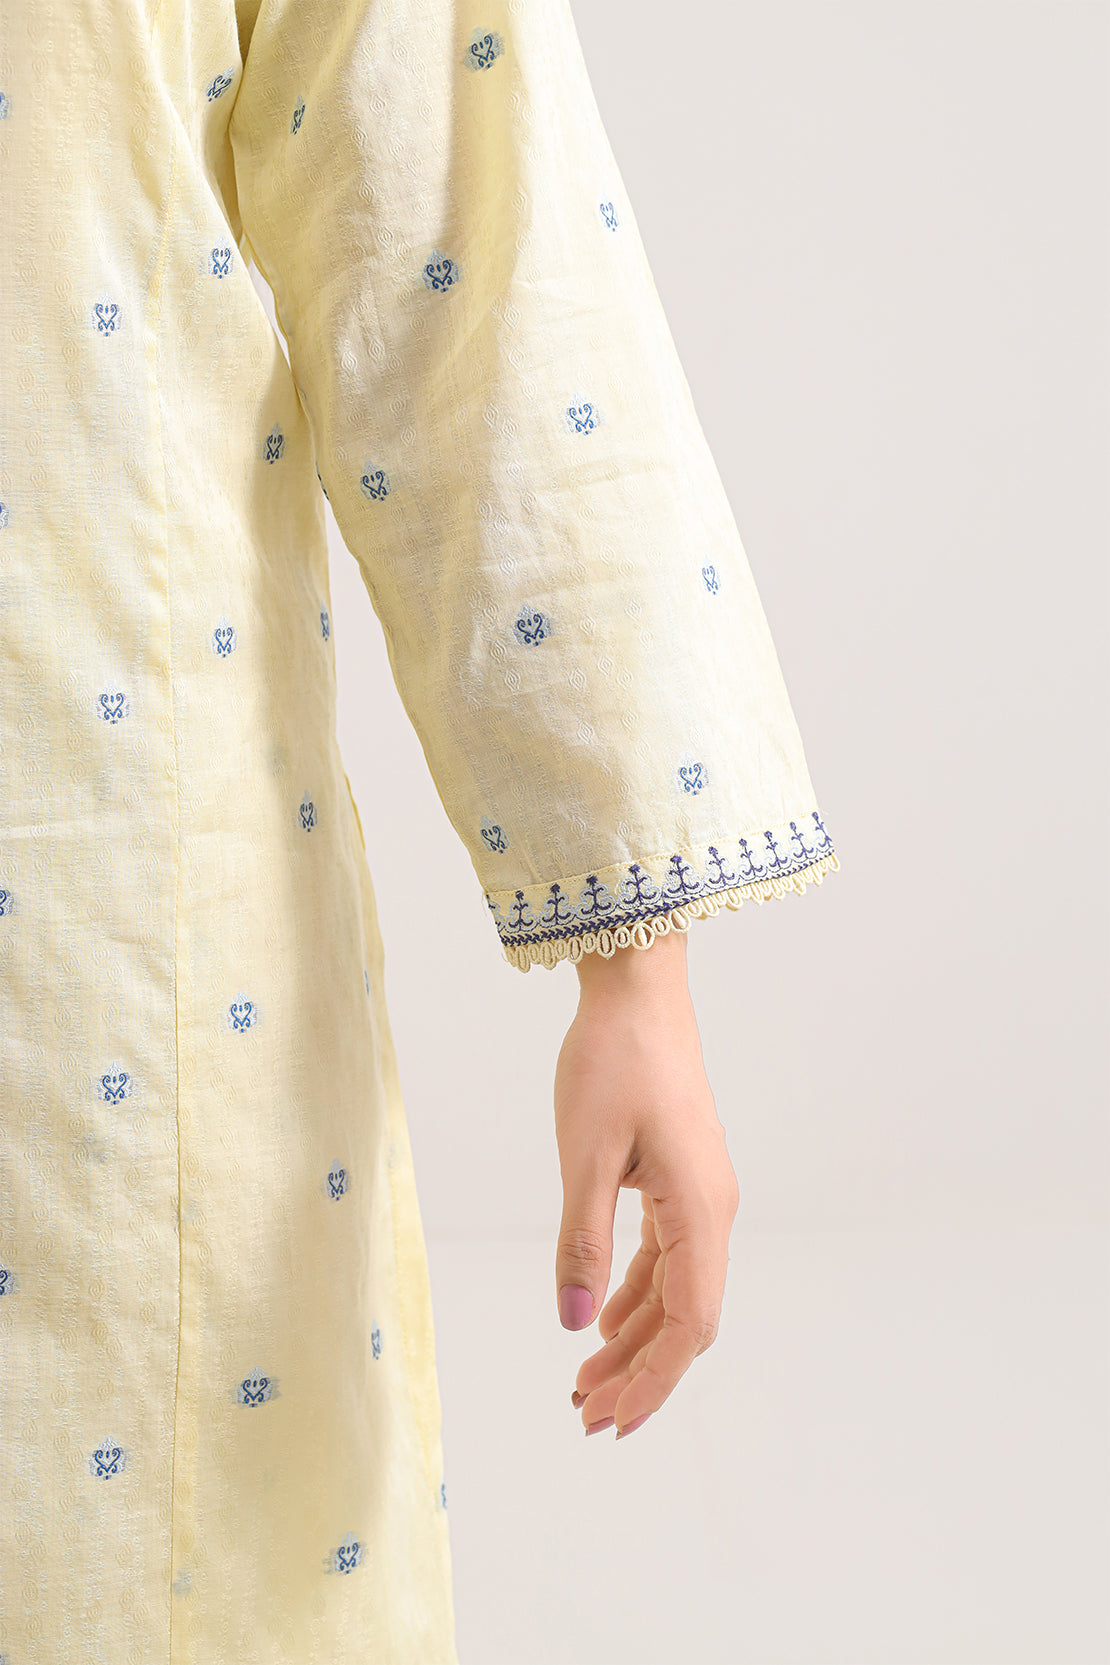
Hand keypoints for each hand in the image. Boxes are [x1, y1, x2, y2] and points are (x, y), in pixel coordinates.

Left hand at [553, 925, 739, 1438]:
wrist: (638, 992)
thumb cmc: (612, 1061)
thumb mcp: (584, 1155)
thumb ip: (581, 1242)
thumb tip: (574, 1321)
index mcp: (700, 1208)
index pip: (689, 1322)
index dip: (653, 1379)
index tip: (612, 1420)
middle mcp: (713, 1209)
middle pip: (686, 1316)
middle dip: (639, 1370)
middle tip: (585, 1413)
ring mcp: (700, 1194)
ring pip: (675, 1290)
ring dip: (634, 1337)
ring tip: (585, 1379)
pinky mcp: (681, 1179)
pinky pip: (666, 1256)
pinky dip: (635, 1294)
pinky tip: (602, 1318)